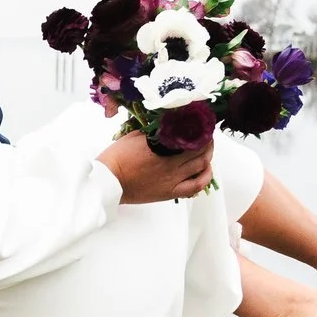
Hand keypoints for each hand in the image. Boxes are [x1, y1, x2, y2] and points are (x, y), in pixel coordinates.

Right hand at [98, 132, 212, 202]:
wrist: (108, 182)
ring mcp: (172, 179)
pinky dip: (205, 177)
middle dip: (206, 140)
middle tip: (207, 135)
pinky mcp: (170, 192)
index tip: (201, 125)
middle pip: (199, 149)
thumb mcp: (134, 136)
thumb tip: (167, 126)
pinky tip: (206, 170)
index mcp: (161, 147)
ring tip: (207, 150)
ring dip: (208, 155)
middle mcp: (170, 163)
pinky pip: (195, 186)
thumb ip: (153, 131)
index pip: (190, 135)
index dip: (200, 129)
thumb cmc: (116, 159)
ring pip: (201, 165)